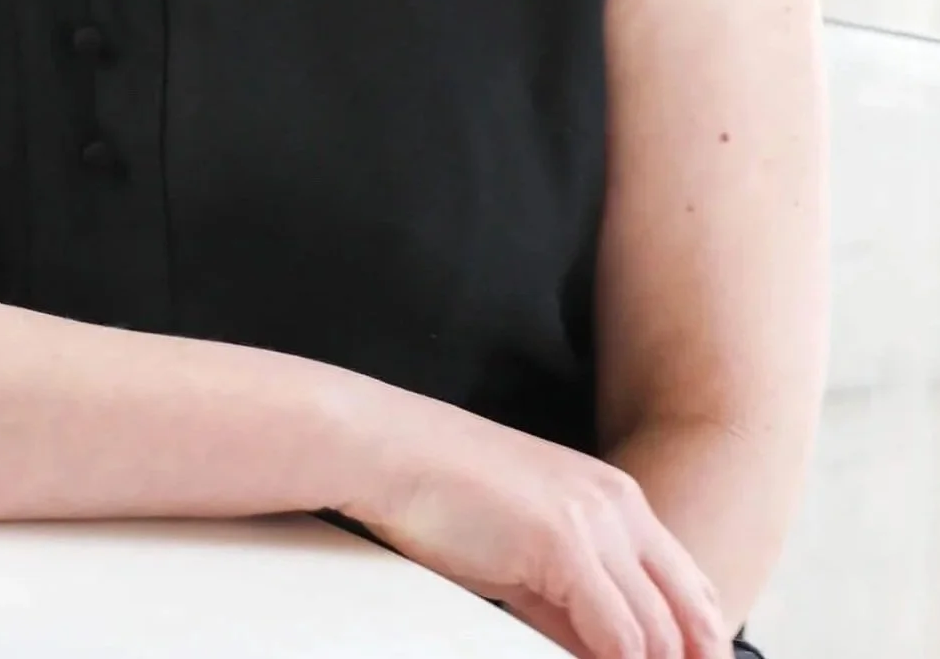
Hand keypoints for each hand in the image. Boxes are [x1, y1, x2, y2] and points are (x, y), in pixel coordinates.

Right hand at [355, 392, 727, 658]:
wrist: (385, 447)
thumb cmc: (441, 494)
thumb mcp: (526, 551)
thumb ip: (574, 605)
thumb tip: (608, 655)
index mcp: (616, 499)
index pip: (689, 589)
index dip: (700, 648)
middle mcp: (619, 506)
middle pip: (691, 615)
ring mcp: (595, 523)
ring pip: (661, 635)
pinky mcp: (564, 545)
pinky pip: (620, 637)